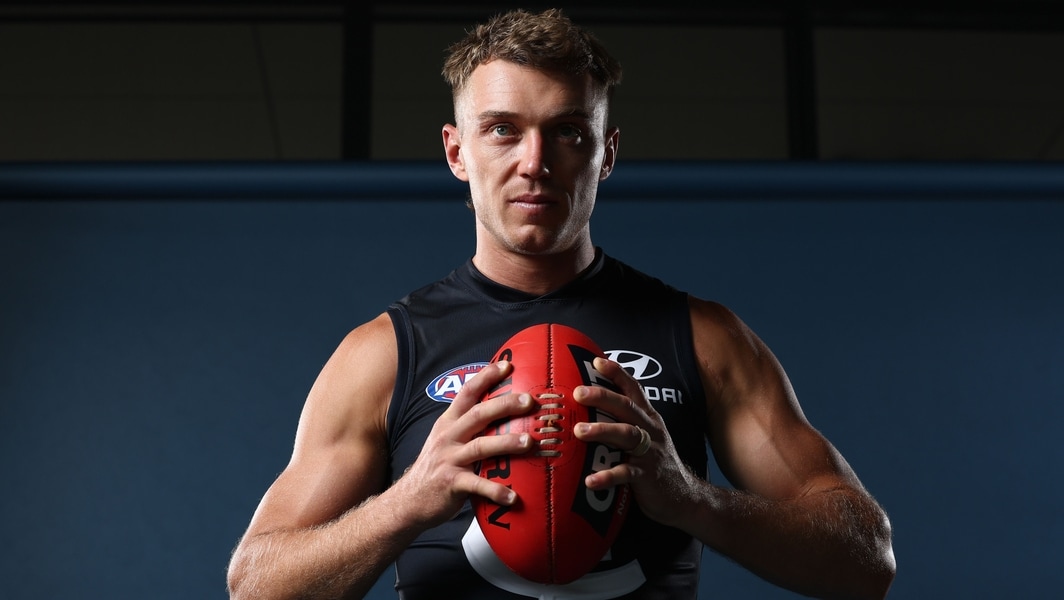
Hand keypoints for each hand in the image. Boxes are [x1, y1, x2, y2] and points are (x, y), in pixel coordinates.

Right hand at [395, 361, 534, 527]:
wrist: (409, 500)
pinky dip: (496, 490)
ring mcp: (449, 459)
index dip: (486, 377)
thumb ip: (468, 426)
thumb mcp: (446, 439)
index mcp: (449, 422)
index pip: (467, 393)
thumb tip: (502, 412)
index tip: (507, 365)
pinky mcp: (451, 483)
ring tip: (529, 442)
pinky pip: (477, 485)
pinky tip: (513, 496)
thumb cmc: (437, 467)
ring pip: (480, 447)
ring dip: (507, 443)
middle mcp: (448, 437)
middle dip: (504, 405)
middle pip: (478, 414)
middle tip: (529, 400)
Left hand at [572, 357, 699, 527]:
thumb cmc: (655, 463)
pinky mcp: (647, 477)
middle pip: (627, 407)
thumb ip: (623, 422)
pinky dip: (608, 476)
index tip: (597, 361)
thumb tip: (589, 409)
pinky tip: (590, 480)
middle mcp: (650, 430)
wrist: (685, 496)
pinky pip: (627, 474)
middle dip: (603, 397)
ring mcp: (650, 453)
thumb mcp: (645, 436)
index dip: (617, 373)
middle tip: (578, 393)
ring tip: (579, 431)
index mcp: (648, 418)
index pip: (634, 389)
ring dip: (602, 431)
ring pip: (627, 435)